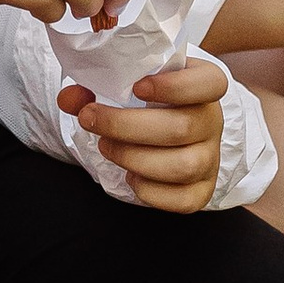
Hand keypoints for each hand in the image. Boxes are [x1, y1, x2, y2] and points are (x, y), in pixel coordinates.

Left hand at [56, 56, 228, 214]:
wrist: (163, 131)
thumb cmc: (145, 103)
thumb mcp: (125, 86)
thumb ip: (94, 89)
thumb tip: (70, 99)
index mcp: (203, 84)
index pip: (211, 83)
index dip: (176, 86)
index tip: (138, 87)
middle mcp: (213, 121)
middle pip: (183, 128)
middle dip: (127, 126)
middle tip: (91, 120)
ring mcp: (211, 158)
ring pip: (183, 166)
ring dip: (134, 158)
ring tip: (107, 148)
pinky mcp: (202, 190)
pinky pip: (183, 199)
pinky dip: (149, 190)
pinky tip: (130, 175)